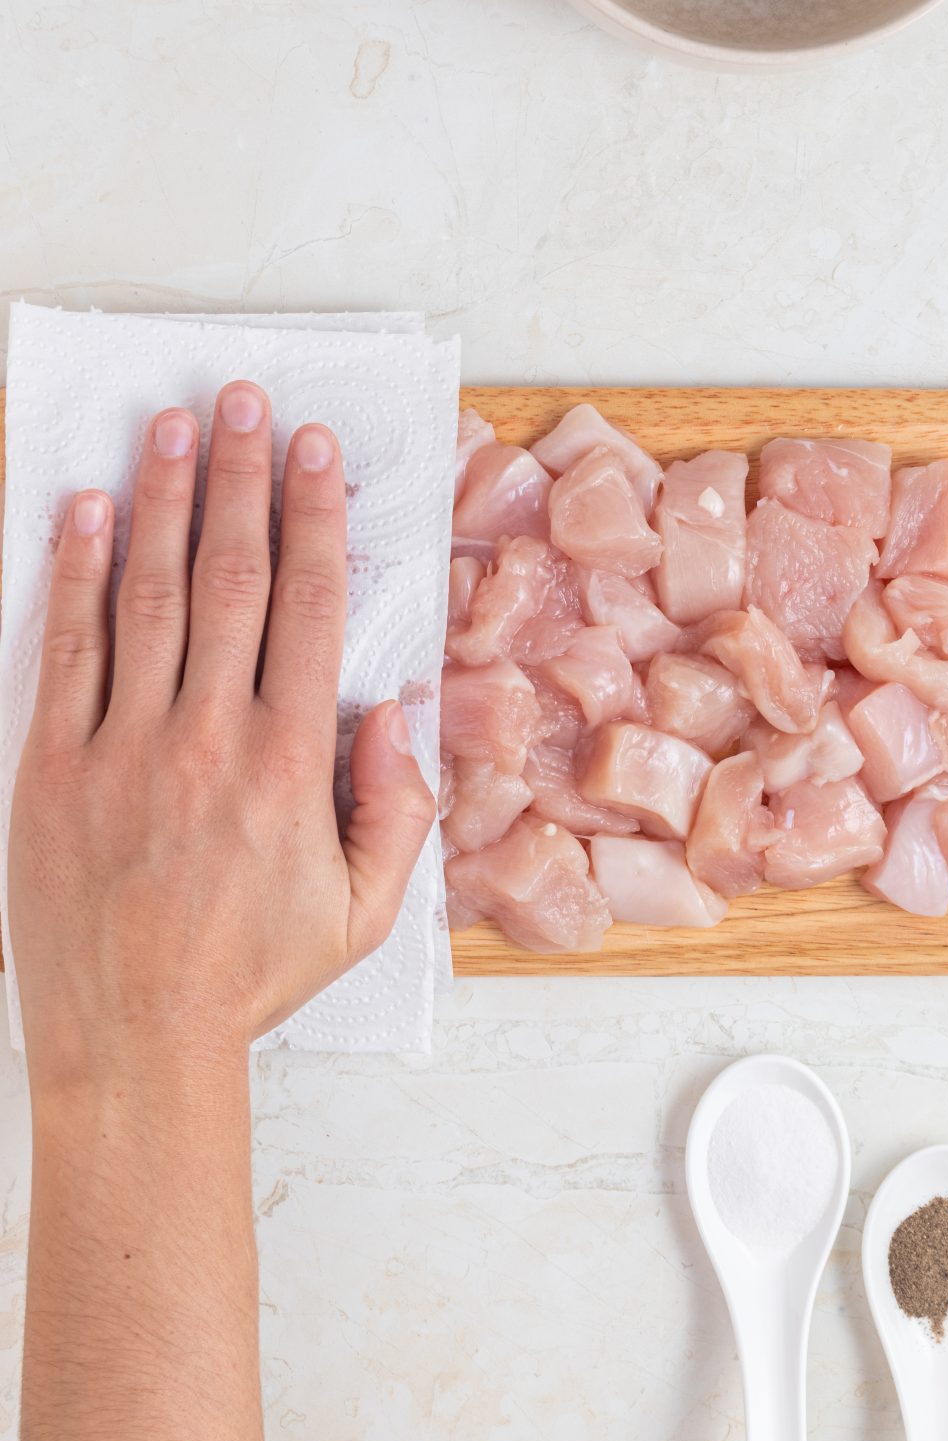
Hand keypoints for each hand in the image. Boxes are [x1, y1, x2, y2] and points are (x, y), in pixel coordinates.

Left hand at [9, 380, 434, 1095]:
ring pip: (147, 594)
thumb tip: (400, 711)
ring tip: (173, 425)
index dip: (314, 517)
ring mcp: (123, 747)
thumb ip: (400, 809)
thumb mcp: (363, 911)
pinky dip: (74, 574)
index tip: (314, 451)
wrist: (135, 1041)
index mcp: (288, 765)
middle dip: (242, 478)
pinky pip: (66, 650)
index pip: (310, 608)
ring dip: (161, 500)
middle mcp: (207, 737)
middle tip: (246, 400)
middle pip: (231, 576)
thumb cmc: (252, 977)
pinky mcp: (54, 768)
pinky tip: (83, 511)